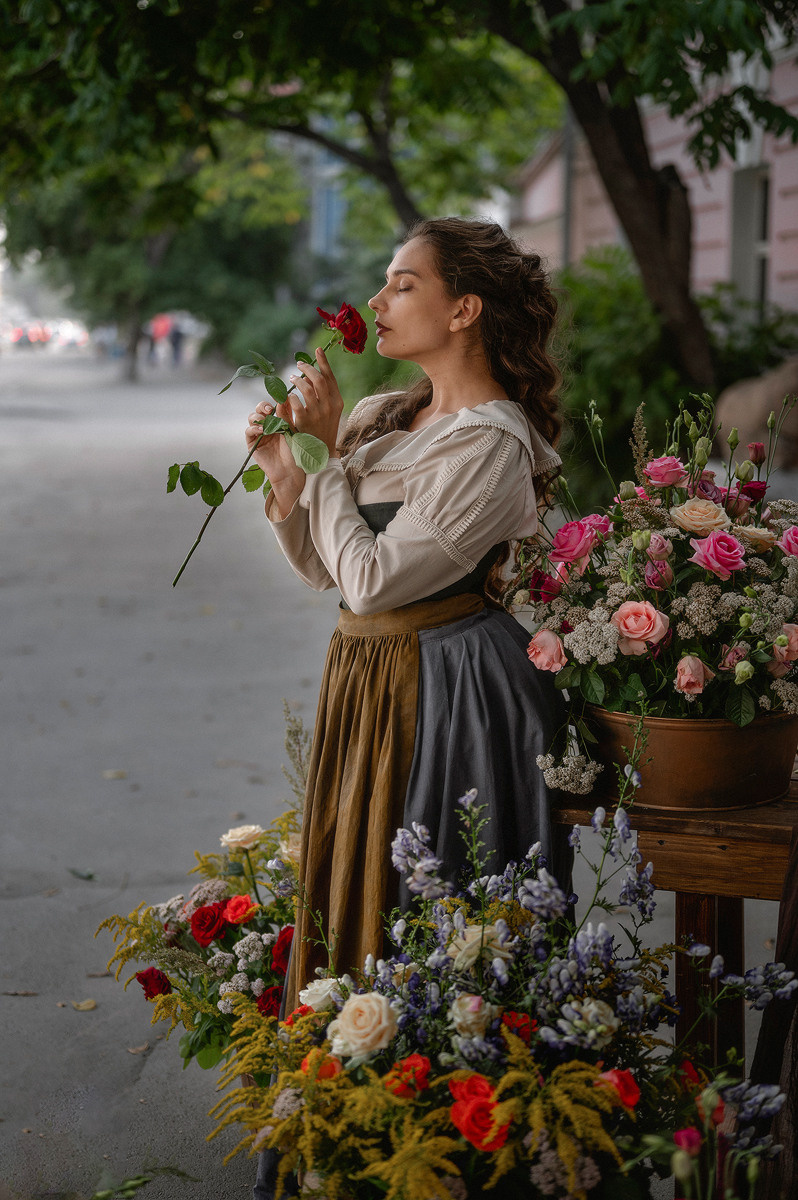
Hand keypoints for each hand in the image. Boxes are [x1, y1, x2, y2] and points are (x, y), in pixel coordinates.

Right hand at [245, 400, 304, 517]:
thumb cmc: (296, 453)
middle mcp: (268, 426)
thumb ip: (286, 415)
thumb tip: (283, 397)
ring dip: (257, 416)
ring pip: (252, 418)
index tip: (279, 397)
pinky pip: (249, 432)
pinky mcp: (252, 444)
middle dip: (263, 406)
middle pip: (260, 409)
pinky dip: (253, 428)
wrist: (292, 472)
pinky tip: (262, 430)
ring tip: (265, 419)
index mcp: (279, 421)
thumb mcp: (293, 431)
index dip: (274, 400)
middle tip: (269, 408)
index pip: (273, 406)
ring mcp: (259, 435)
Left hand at [286, 348, 343, 455]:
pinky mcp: (305, 421)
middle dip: (307, 368)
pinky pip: (296, 402)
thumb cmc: (322, 431)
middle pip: (318, 378)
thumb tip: (309, 376)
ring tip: (291, 379)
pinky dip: (290, 396)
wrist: (322, 455)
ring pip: (307, 387)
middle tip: (298, 365)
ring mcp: (318, 413)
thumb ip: (320, 394)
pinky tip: (288, 395)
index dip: (323, 362)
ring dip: (297, 380)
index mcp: (337, 402)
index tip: (317, 350)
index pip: (330, 377)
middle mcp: (329, 406)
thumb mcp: (327, 412)